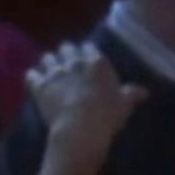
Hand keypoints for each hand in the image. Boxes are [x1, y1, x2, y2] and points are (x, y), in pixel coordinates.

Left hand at [31, 42, 147, 169]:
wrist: (81, 127)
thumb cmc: (107, 114)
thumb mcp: (124, 104)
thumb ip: (132, 94)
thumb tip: (144, 92)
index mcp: (96, 62)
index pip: (88, 47)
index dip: (86, 53)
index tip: (87, 60)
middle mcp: (73, 61)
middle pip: (66, 47)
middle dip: (66, 53)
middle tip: (68, 64)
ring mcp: (54, 72)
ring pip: (47, 57)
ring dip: (49, 63)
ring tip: (51, 71)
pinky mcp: (39, 85)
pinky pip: (30, 74)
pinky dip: (32, 77)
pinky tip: (35, 82)